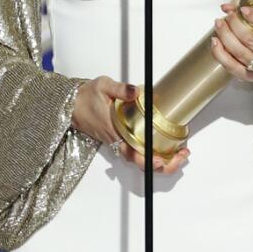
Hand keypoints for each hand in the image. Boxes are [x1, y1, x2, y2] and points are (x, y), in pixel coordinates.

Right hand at [71, 76, 188, 175]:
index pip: (133, 153)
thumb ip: (121, 89)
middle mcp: (117, 142)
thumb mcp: (103, 86)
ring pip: (141, 159)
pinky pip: (138, 152)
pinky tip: (167, 148)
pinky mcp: (120, 140)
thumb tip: (136, 91)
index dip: (150, 159)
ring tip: (180, 153)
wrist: (71, 104)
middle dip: (164, 164)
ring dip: (161, 160)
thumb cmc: (85, 97)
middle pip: (141, 163)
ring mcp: (119, 143)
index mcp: (114, 132)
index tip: (163, 158)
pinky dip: (153, 153)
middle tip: (182, 156)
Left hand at [211, 2, 252, 91]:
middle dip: (235, 24)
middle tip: (227, 15)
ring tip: (219, 24)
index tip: (243, 9)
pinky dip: (220, 53)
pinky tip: (215, 41)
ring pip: (239, 52)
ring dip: (225, 35)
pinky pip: (231, 65)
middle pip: (251, 40)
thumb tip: (228, 7)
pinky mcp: (248, 77)